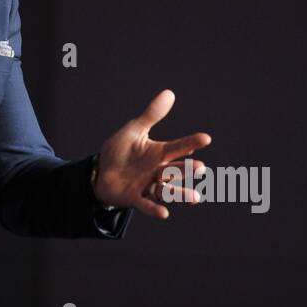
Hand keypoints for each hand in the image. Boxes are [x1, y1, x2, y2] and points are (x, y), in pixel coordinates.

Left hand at [93, 89, 211, 218]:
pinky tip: (164, 213)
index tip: (205, 138)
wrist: (100, 171)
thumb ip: (152, 114)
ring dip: (180, 194)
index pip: (178, 147)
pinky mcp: (134, 197)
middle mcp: (157, 171)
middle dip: (186, 169)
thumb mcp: (134, 130)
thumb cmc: (121, 151)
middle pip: (174, 170)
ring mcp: (147, 185)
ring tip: (195, 197)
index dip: (191, 142)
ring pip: (167, 190)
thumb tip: (170, 93)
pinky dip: (154, 208)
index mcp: (159, 153)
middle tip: (200, 167)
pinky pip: (146, 204)